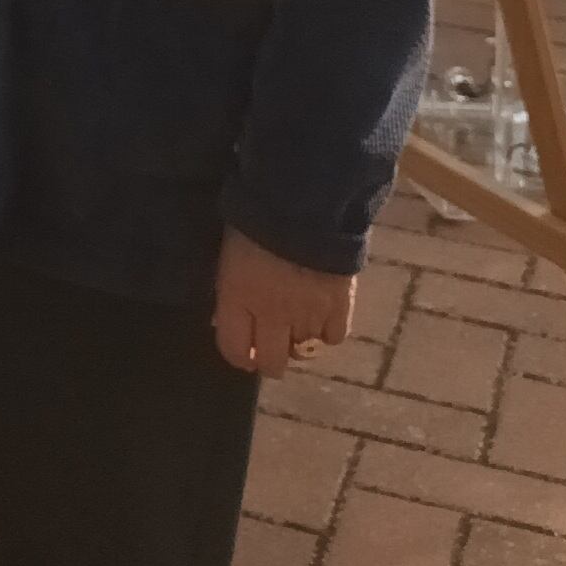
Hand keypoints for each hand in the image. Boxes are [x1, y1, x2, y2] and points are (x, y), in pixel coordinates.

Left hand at [213, 227, 355, 376]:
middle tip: (270, 345)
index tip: (242, 350)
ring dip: (299, 340)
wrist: (303, 202)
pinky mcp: (340, 308)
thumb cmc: (254, 218)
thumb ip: (231, 289)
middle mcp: (272, 315)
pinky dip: (328, 331)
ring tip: (296, 322)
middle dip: (269, 359)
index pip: (234, 350)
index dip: (238, 354)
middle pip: (272, 363)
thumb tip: (225, 317)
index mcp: (238, 298)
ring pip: (304, 351)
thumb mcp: (230, 253)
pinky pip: (334, 338)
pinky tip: (322, 315)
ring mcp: (308, 315)